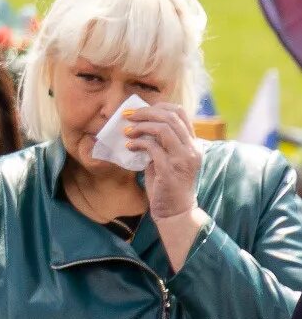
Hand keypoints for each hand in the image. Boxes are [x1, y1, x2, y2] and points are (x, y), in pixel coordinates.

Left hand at [122, 100, 199, 220]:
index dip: (158, 107)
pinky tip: (128, 146)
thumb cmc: (167, 185)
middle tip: (127, 116)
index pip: (181, 113)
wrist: (175, 211)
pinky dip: (138, 143)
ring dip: (141, 127)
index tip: (138, 111)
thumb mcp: (166, 159)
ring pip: (163, 129)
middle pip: (171, 117)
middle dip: (146, 113)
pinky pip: (153, 148)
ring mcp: (183, 158)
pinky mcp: (170, 169)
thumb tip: (139, 127)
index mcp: (193, 144)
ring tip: (126, 132)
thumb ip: (159, 144)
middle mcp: (191, 148)